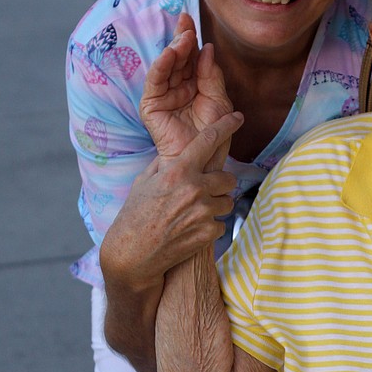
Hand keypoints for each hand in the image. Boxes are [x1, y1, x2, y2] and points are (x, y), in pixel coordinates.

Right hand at [101, 110, 242, 293]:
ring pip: (227, 201)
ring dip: (216, 206)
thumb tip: (181, 152)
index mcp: (178, 171)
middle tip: (205, 191)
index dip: (226, 126)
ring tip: (194, 213)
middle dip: (220, 184)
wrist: (133, 254)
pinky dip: (210, 227)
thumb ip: (167, 164)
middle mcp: (194, 188)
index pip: (208, 141)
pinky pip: (221, 224)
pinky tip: (191, 230)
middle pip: (228, 178)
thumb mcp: (145, 181)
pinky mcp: (208, 233)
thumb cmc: (136, 215)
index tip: (238, 117)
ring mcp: (203, 212)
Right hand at [140, 13, 234, 168]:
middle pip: (177, 57)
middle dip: (181, 38)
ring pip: (167, 66)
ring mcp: (163, 96)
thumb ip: (212, 76)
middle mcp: (177, 87)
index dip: (190, 38)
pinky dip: (161, 66)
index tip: (190, 18)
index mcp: (194, 85)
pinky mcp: (152, 106)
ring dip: (174, 49)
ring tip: (183, 37)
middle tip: (185, 21)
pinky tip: (169, 54)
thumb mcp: (219, 101)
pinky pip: (155, 82)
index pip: (190, 57)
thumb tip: (208, 49)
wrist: (205, 161)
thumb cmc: (214, 136)